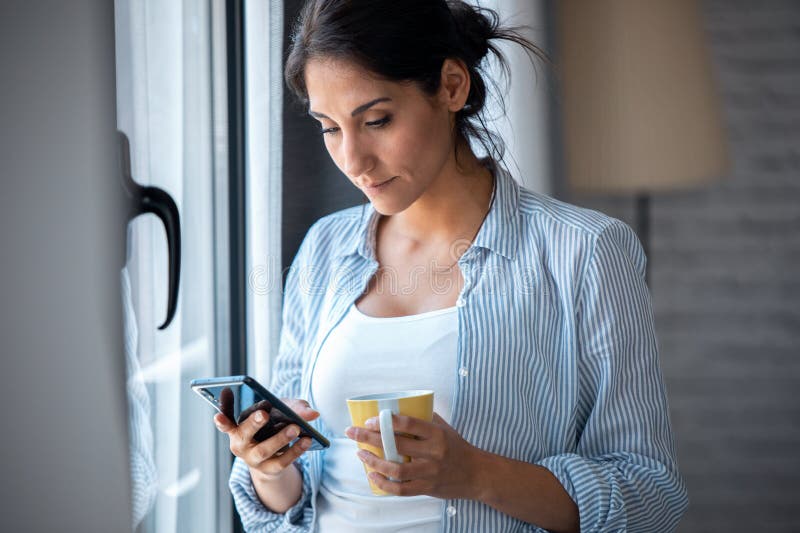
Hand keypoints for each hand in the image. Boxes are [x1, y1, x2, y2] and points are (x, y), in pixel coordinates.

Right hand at [214, 398, 319, 482]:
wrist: (273, 455)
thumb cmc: (273, 425)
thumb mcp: (280, 411)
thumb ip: (294, 407)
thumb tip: (312, 413)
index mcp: (238, 427)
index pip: (226, 423)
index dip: (222, 420)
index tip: (218, 416)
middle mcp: (241, 444)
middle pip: (245, 434)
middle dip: (254, 423)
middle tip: (265, 414)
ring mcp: (253, 459)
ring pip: (264, 450)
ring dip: (280, 438)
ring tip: (295, 428)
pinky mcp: (268, 470)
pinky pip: (281, 462)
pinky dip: (295, 451)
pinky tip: (307, 440)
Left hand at [344, 412, 483, 498]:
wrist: (477, 474)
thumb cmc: (457, 447)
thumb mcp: (444, 427)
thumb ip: (424, 417)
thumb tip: (398, 405)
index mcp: (436, 434)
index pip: (407, 424)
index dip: (385, 421)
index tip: (368, 420)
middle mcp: (433, 453)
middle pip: (396, 445)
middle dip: (369, 438)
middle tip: (352, 433)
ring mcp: (430, 472)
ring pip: (396, 469)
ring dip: (373, 462)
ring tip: (360, 454)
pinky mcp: (427, 488)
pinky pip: (401, 489)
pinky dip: (383, 483)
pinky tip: (372, 475)